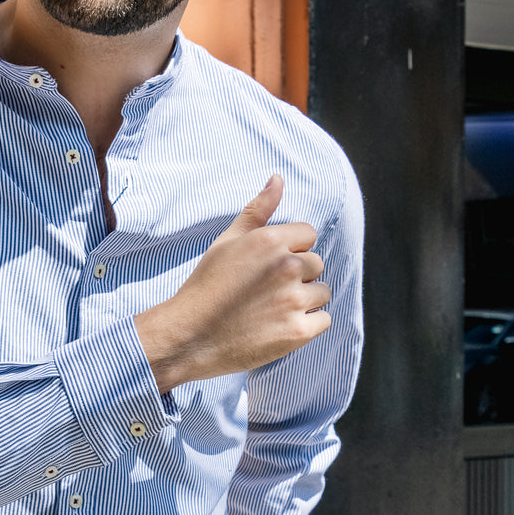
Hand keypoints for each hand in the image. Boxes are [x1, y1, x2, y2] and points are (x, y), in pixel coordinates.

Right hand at [134, 176, 331, 393]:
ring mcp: (294, 301)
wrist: (189, 336)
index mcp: (270, 240)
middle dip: (298, 275)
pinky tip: (279, 326)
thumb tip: (278, 178)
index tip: (267, 266)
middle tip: (266, 291)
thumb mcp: (227, 241)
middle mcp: (287, 267)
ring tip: (272, 309)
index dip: (290, 250)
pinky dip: (306, 325)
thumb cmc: (207, 285)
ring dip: (304, 300)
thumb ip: (257, 210)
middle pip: (317, 264)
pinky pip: (323, 321)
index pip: (308, 234)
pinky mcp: (298, 332)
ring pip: (322, 292)